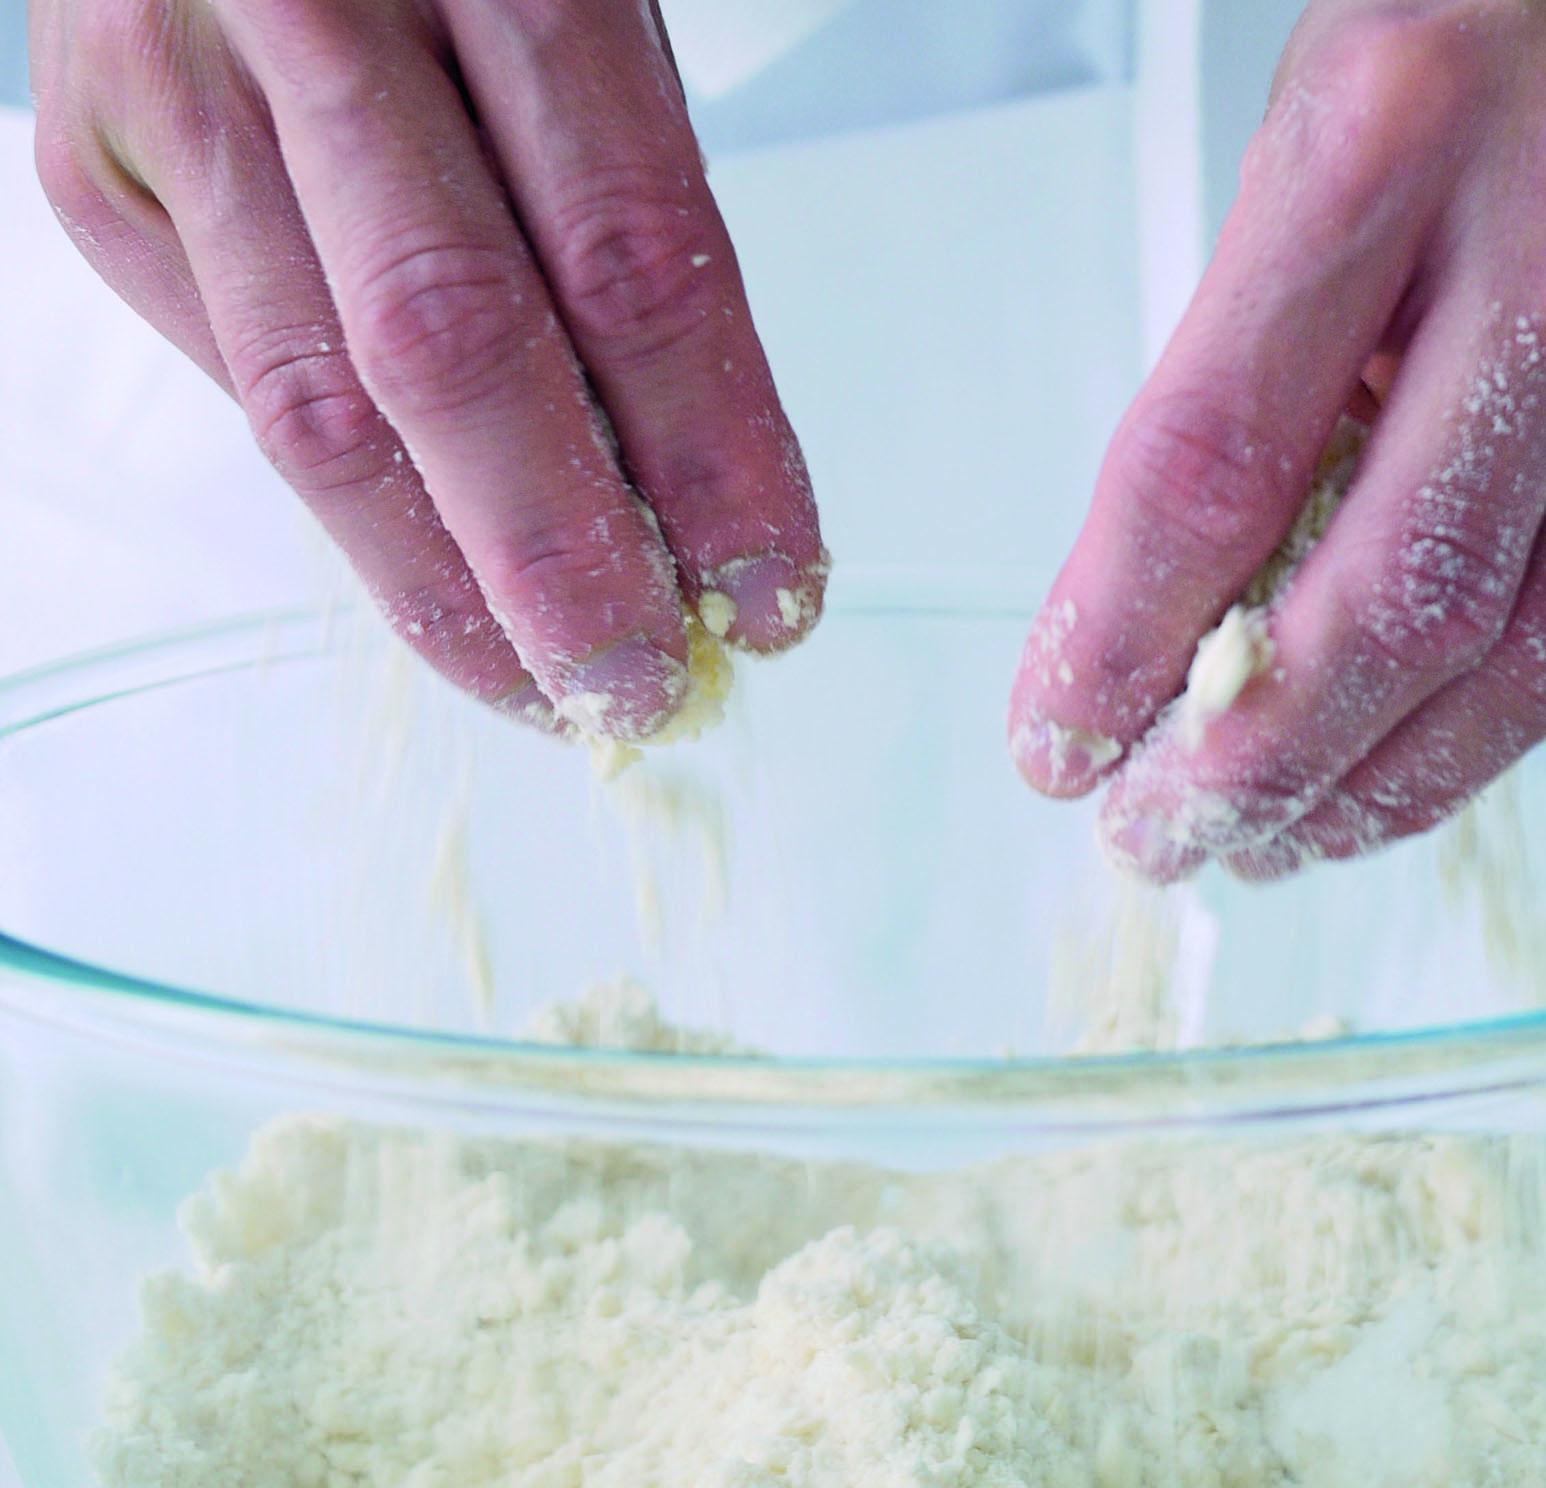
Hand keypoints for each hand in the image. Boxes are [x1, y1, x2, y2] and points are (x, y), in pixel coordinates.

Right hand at [30, 0, 825, 740]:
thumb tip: (689, 499)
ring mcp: (179, 90)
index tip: (773, 590)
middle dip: (568, 567)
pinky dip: (357, 504)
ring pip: (316, 412)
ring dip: (448, 588)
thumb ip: (626, 223)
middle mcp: (318, 15)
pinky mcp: (95, 168)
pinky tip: (438, 562)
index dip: (714, 461)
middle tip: (649, 684)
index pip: (632, 264)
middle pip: (454, 354)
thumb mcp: (591, 15)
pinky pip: (238, 387)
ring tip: (547, 682)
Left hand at [1010, 0, 1545, 879]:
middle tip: (1169, 833)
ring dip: (1390, 782)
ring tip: (1290, 831)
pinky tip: (1423, 739)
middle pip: (1402, 596)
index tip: (1061, 741)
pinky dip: (1506, 708)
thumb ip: (1249, 374)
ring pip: (1544, 644)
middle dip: (1259, 764)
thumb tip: (1169, 624)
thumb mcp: (1312, 148)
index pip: (1209, 455)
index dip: (1116, 638)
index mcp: (1391, 125)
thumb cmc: (1494, 39)